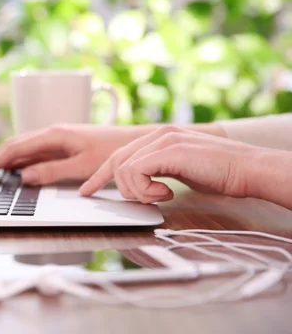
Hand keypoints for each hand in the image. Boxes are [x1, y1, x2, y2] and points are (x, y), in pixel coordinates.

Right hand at [0, 125, 142, 184]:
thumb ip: (52, 171)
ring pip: (22, 148)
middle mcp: (52, 133)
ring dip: (4, 159)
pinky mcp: (63, 144)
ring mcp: (57, 138)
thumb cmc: (114, 152)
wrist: (136, 142)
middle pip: (13, 146)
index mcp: (53, 136)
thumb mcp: (83, 166)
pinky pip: (34, 152)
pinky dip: (19, 160)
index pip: (14, 149)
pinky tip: (14, 169)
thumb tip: (24, 177)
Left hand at [78, 126, 260, 202]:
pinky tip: (167, 193)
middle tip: (134, 201)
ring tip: (161, 196)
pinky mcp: (169, 150)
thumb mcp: (179, 171)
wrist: (247, 169)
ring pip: (124, 168)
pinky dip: (146, 188)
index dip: (100, 175)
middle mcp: (157, 135)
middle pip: (116, 160)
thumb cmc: (219, 173)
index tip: (88, 191)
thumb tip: (140, 185)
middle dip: (113, 185)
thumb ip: (157, 171)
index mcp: (159, 138)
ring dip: (137, 190)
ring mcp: (163, 140)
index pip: (119, 155)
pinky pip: (137, 171)